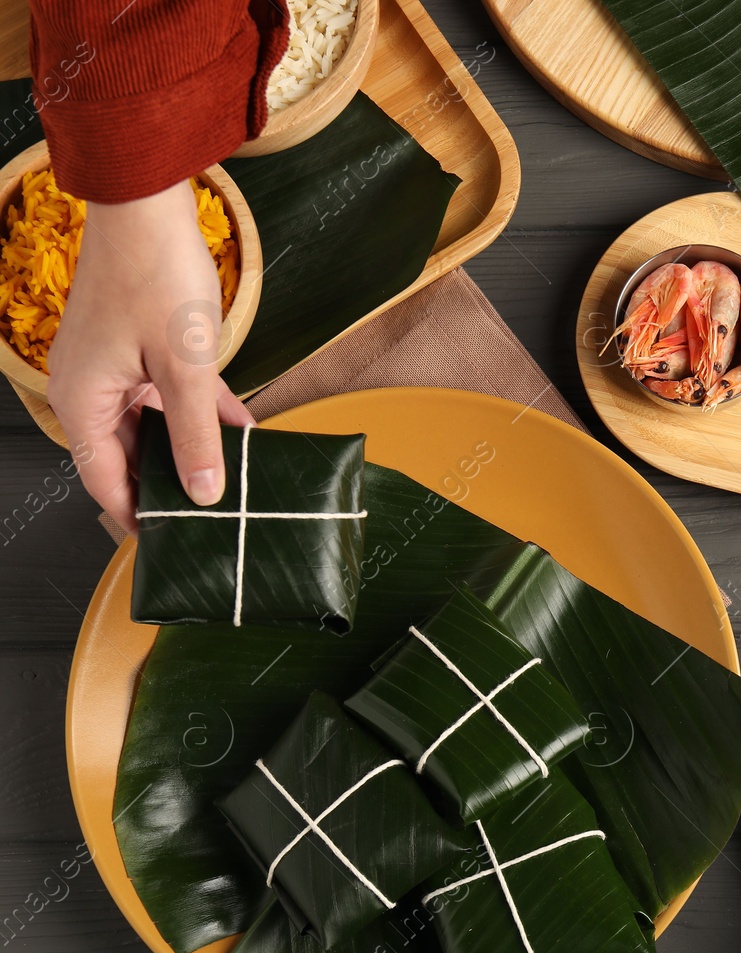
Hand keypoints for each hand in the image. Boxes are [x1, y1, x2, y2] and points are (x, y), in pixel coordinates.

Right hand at [46, 180, 252, 530]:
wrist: (149, 206)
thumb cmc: (157, 278)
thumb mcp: (187, 369)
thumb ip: (196, 436)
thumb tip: (205, 493)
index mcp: (83, 402)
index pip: (106, 481)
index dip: (139, 515)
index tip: (173, 544)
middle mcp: (91, 390)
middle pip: (128, 457)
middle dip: (171, 485)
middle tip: (214, 519)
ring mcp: (115, 368)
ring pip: (153, 426)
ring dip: (192, 449)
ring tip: (234, 483)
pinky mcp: (140, 349)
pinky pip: (171, 395)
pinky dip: (203, 414)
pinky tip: (244, 433)